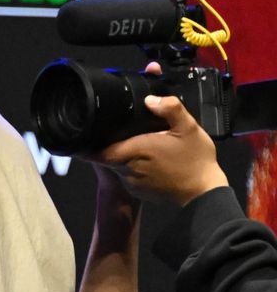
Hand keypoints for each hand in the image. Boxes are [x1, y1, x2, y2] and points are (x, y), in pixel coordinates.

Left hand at [88, 64, 229, 205]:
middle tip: (124, 133)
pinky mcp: (139, 191)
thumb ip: (170, 109)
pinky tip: (150, 161)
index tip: (86, 134)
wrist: (204, 192)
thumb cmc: (196, 160)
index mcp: (135, 151)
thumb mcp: (189, 128)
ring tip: (141, 145)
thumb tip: (150, 99)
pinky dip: (134, 167)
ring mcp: (132, 182)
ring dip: (125, 155)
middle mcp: (128, 168)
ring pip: (118, 165)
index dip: (89, 144)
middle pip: (108, 154)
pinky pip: (128, 175)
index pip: (98, 151)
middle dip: (113, 144)